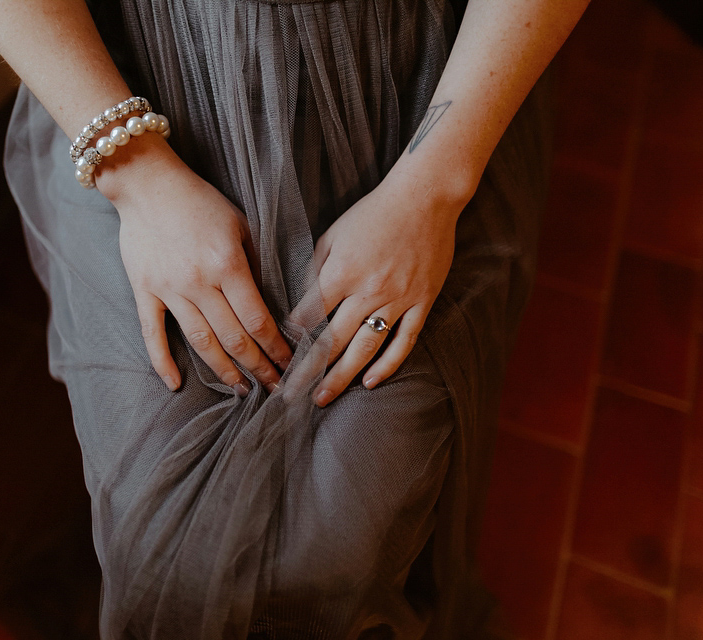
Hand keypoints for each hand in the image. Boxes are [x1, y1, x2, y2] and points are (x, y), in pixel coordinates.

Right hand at [97, 136, 292, 394]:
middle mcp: (199, 282)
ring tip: (242, 389)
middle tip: (275, 388)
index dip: (276, 348)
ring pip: (201, 342)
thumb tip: (272, 302)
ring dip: (224, 371)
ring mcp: (169, 289)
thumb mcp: (241, 224)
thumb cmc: (200, 200)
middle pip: (234, 338)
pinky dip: (163, 361)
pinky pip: (152, 333)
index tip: (290, 365)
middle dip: (258, 367)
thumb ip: (255, 263)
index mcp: (228, 264)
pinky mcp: (144, 290)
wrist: (147, 182)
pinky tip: (174, 383)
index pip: (258, 319)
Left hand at [300, 170, 469, 406]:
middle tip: (290, 395)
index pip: (309, 316)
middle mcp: (368, 291)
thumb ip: (314, 268)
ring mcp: (398, 300)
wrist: (425, 197)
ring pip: (366, 348)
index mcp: (342, 272)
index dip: (291, 338)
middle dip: (308, 370)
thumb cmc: (373, 212)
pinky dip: (387, 365)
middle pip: (333, 341)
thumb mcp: (332, 234)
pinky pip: (404, 341)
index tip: (277, 356)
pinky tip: (371, 382)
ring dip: (342, 377)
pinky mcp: (421, 302)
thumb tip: (298, 301)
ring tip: (323, 397)